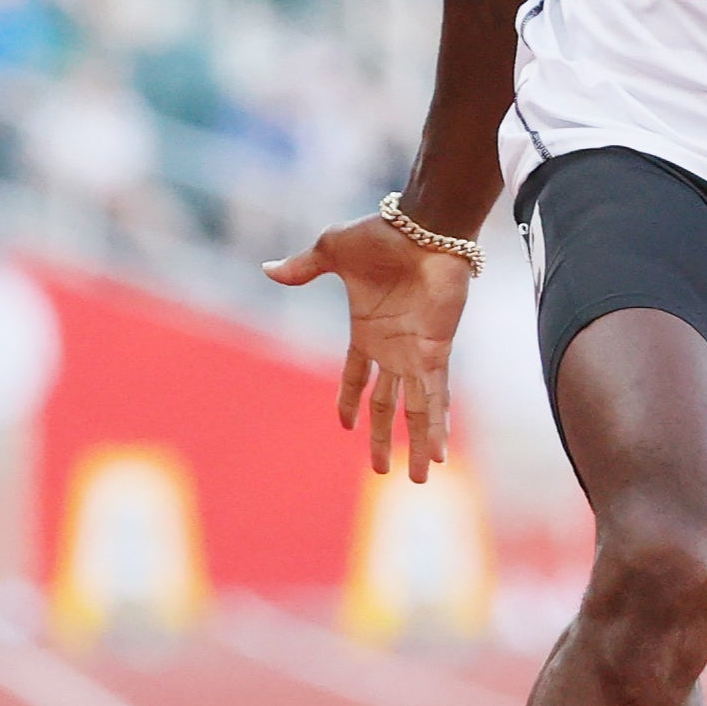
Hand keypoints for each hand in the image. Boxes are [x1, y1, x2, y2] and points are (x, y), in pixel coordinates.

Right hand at [264, 214, 475, 477]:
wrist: (423, 227)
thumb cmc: (381, 234)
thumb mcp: (332, 250)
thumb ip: (304, 267)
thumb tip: (267, 270)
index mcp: (367, 332)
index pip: (357, 377)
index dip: (351, 401)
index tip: (345, 425)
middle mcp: (393, 349)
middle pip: (386, 405)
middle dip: (383, 439)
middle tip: (382, 472)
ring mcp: (415, 354)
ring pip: (414, 410)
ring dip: (416, 444)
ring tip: (419, 478)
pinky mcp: (436, 351)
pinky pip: (435, 396)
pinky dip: (437, 424)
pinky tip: (439, 451)